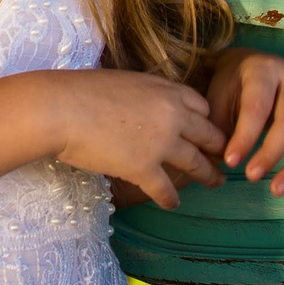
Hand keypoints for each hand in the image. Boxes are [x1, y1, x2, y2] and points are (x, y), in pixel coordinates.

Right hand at [47, 68, 229, 210]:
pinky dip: (171, 199)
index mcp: (165, 90)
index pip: (201, 106)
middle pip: (208, 135)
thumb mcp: (123, 80)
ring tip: (215, 182)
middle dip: (218, 148)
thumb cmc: (80, 90)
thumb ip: (143, 93)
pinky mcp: (145, 169)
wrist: (60, 109)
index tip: (206, 130)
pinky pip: (167, 190)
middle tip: (223, 158)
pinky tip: (172, 204)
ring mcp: (161, 144)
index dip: (206, 120)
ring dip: (208, 176)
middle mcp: (172, 116)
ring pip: (196, 164)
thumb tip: (143, 104)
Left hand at [205, 49, 283, 195]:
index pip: (257, 106)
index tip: (230, 162)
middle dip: (272, 152)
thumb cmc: (232, 85)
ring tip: (277, 190)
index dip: (244, 136)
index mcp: (264, 71)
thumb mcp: (219, 96)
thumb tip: (216, 161)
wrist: (252, 66)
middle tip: (252, 177)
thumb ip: (218, 126)